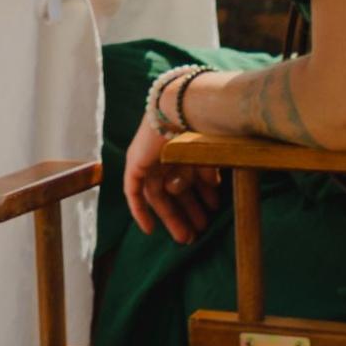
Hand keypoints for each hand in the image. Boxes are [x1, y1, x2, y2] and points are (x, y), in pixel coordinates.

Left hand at [121, 92, 225, 242]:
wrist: (184, 107)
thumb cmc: (204, 126)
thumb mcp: (209, 156)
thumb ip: (208, 171)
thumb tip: (212, 186)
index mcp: (184, 148)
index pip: (191, 176)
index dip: (202, 196)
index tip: (212, 212)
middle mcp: (165, 153)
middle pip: (173, 190)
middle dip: (187, 212)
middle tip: (198, 234)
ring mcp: (149, 158)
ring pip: (158, 195)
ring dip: (172, 216)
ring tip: (187, 237)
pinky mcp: (135, 162)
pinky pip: (133, 191)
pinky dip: (139, 210)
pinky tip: (149, 230)